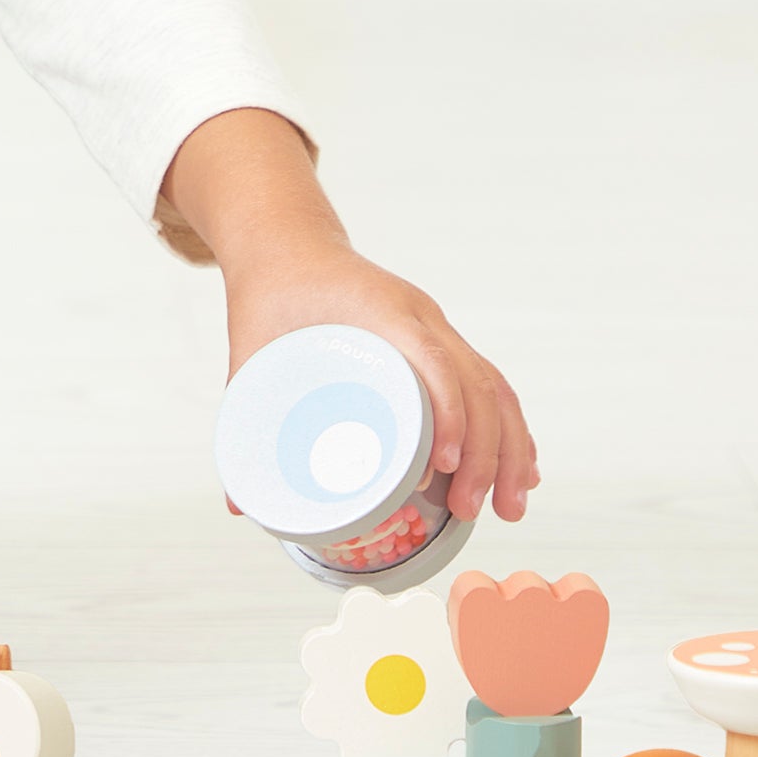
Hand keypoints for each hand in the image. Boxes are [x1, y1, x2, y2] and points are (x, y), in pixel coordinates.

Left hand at [160, 106, 538, 524]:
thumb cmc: (268, 297)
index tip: (444, 466)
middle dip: (486, 451)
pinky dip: (508, 427)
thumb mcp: (249, 349)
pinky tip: (521, 471)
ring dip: (508, 448)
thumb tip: (236, 506)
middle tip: (470, 509)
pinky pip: (488, 382)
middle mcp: (419, 316)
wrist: (286, 246)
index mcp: (378, 309)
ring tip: (507, 509)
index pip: (432, 359)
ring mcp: (435, 328)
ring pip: (492, 386)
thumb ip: (243, 417)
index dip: (447, 413)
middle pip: (476, 381)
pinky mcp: (438, 341)